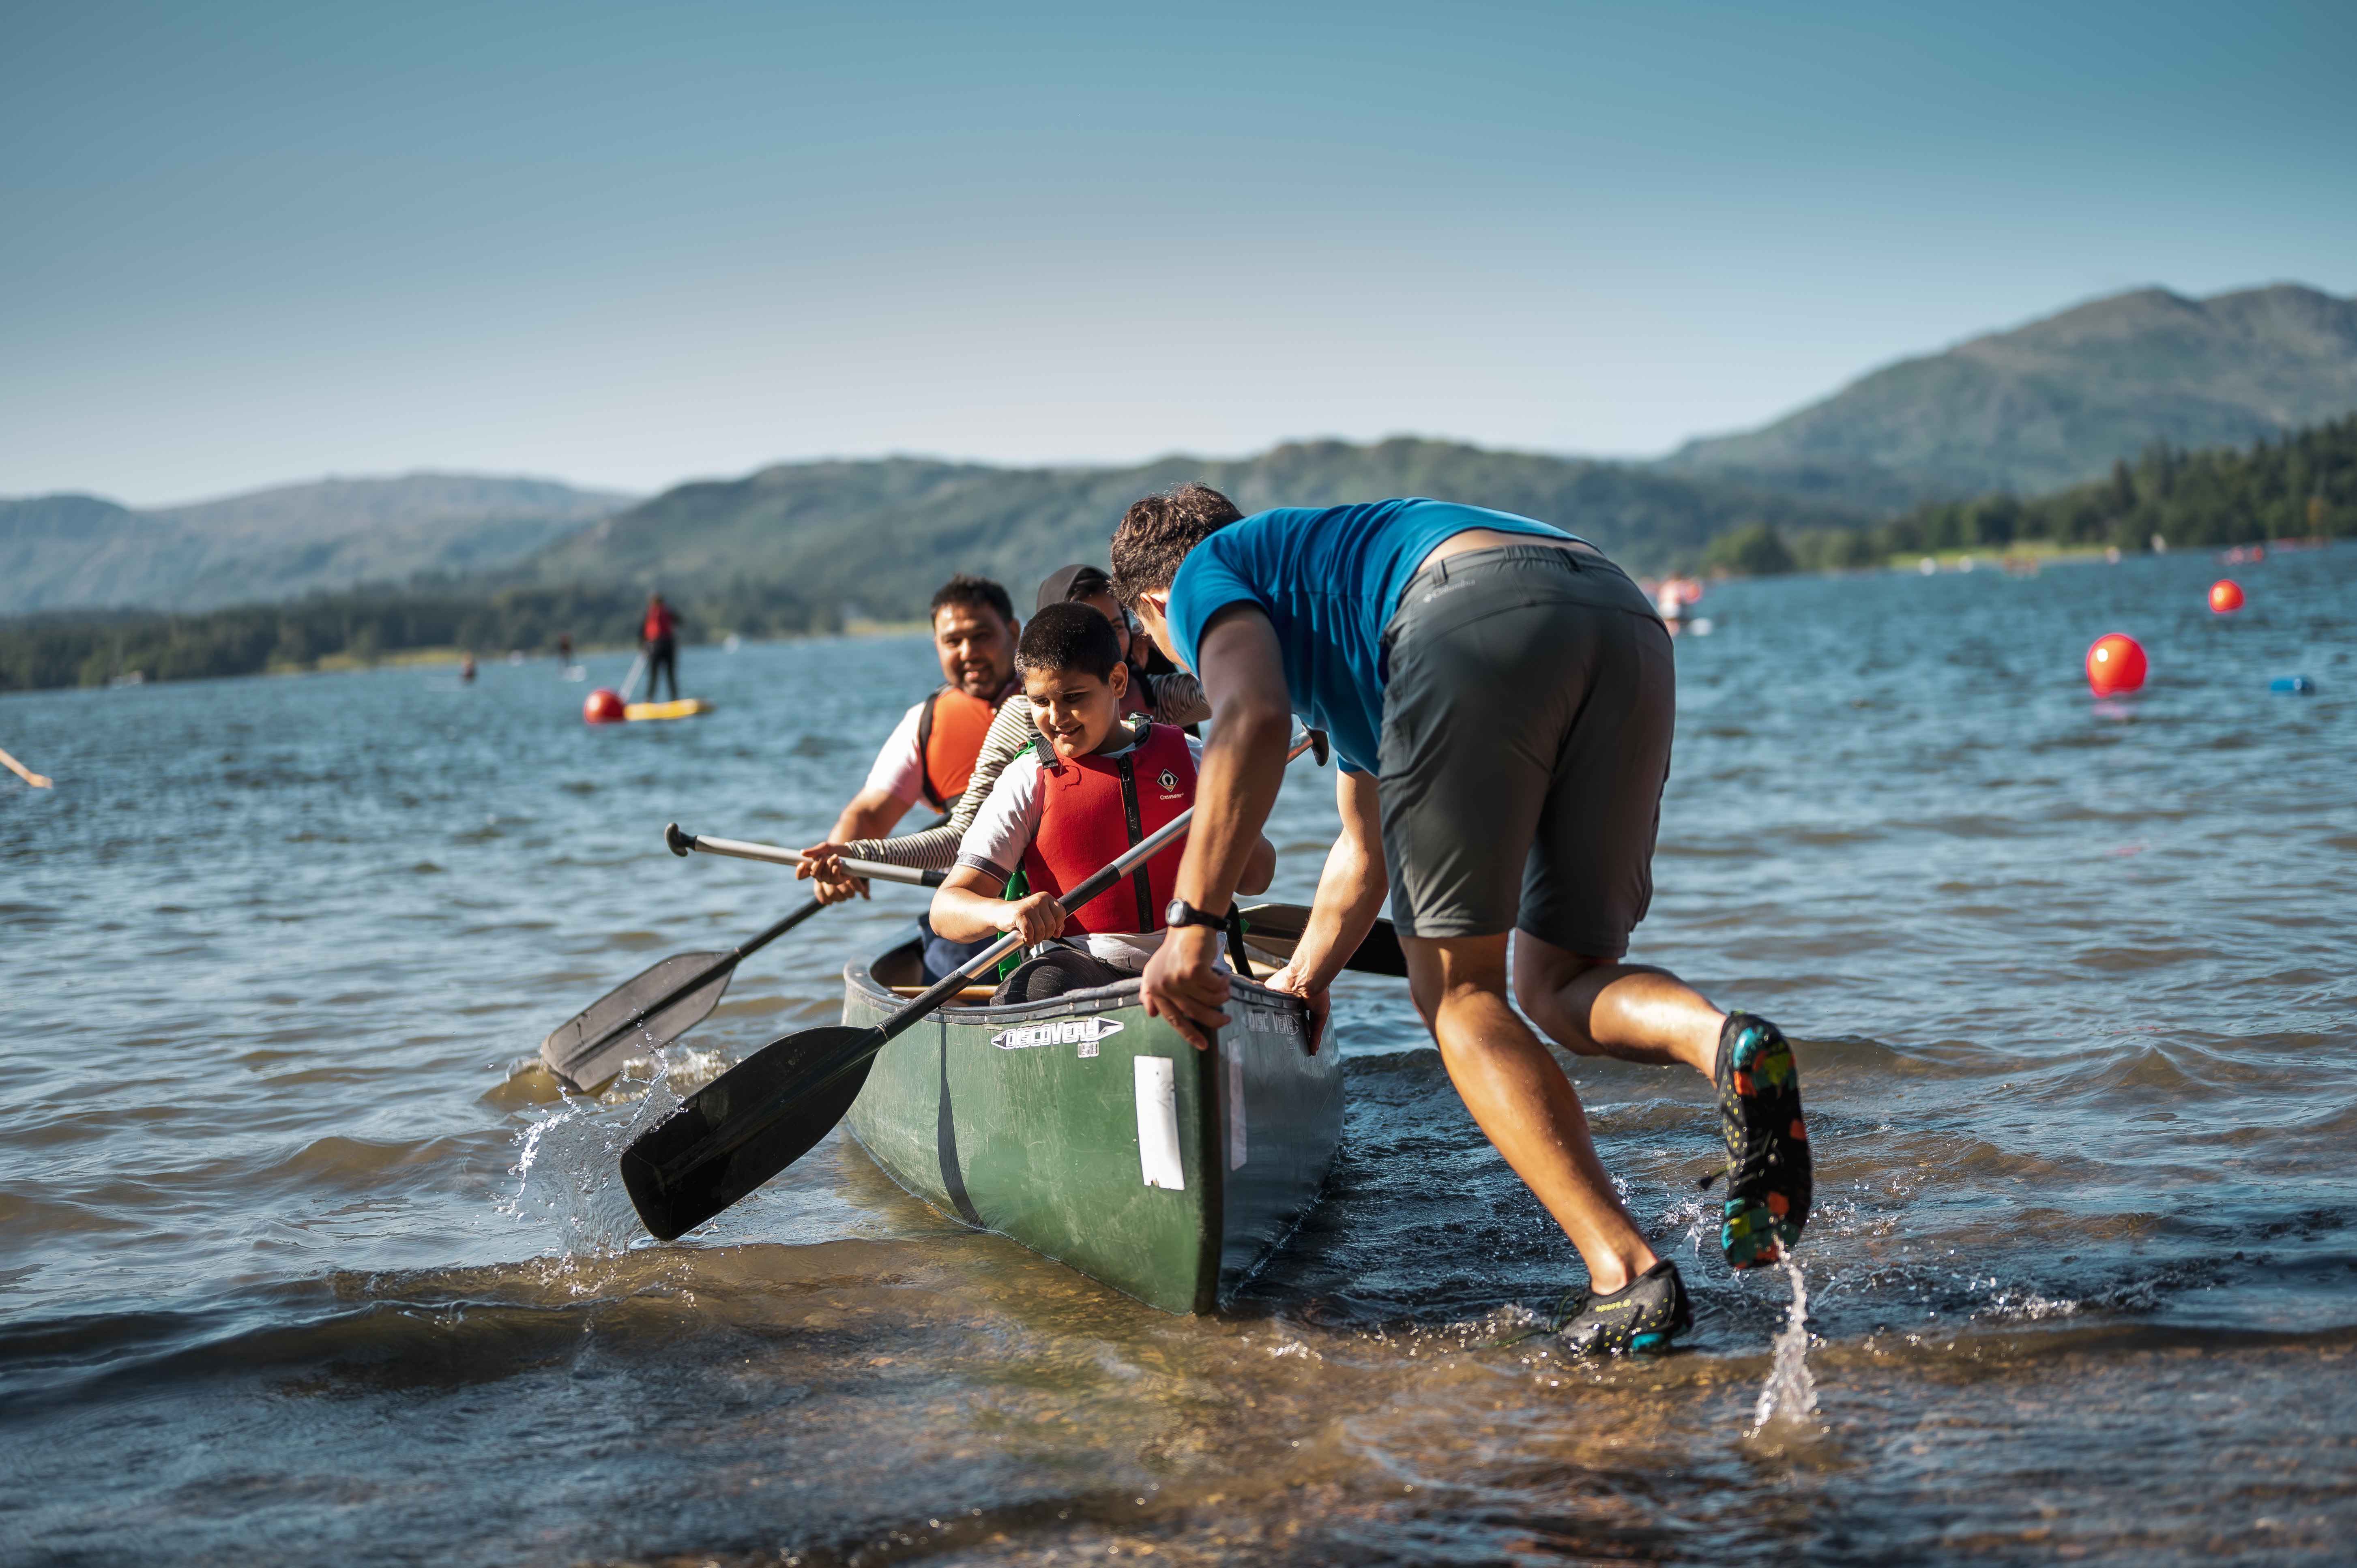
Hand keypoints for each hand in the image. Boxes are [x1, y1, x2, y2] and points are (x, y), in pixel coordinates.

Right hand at [794, 842, 868, 904]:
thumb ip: (815, 850)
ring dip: (830, 864)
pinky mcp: (839, 880)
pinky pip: (834, 878)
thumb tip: (802, 853)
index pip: (802, 875)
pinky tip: (840, 863)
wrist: (852, 852)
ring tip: (835, 857)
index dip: (800, 872)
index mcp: (814, 867)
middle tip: (825, 856)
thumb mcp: (826, 847)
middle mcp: (820, 875)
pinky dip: (836, 869)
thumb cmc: (837, 850)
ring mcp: (829, 879)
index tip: (802, 864)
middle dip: (819, 864)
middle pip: (814, 874)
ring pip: (824, 876)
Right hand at [999, 892, 1066, 946]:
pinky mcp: (1019, 914)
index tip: (1050, 930)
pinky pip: (1029, 932)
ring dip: (1036, 939)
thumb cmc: (1022, 916)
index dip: (1057, 925)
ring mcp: (1029, 906)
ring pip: (1041, 930)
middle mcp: (1039, 899)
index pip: (1061, 913)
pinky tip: (1026, 940)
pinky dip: (1028, 939)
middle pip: (1051, 924)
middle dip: (1045, 935)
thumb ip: (1052, 922)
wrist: (1000, 913)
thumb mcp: (1039, 916)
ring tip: (1031, 938)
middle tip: (1038, 936)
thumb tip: (1059, 932)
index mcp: (1046, 897)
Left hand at [1141, 925, 1230, 1050]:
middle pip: (1194, 1013)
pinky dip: (1224, 983)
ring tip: (1225, 988)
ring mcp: (1178, 979)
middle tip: (1226, 1020)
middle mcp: (1164, 985)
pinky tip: (1224, 976)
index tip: (1203, 1045)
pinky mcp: (1193, 971)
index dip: (1189, 1034)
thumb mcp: (1157, 969)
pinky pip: (1216, 987)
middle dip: (1214, 1019)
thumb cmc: (1178, 948)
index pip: (1172, 1019)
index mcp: (1155, 988)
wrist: (1190, 925)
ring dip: (1221, 996)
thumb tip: (1152, 1014)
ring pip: (1208, 1000)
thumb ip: (1152, 992)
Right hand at [1262, 962, 1331, 1053]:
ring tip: (1305, 1050)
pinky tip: (1313, 1051)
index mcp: (1292, 996)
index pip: (1290, 1011)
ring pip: (1311, 1027)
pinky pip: (1318, 1030)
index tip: (1281, 1031)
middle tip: (1293, 1044)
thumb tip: (1254, 1004)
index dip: (1286, 1021)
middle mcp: (1304, 1003)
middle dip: (1298, 1032)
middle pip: (1301, 1020)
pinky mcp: (1321, 1013)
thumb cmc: (1287, 980)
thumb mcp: (1270, 989)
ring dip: (1309, 1039)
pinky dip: (1315, 1040)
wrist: (1304, 978)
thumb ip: (1265, 997)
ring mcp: (1313, 1008)